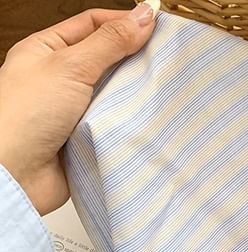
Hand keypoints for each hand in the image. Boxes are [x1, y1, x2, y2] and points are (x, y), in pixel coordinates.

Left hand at [0, 2, 158, 213]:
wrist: (17, 174)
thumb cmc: (25, 115)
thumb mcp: (70, 66)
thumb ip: (109, 43)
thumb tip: (142, 16)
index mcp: (47, 50)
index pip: (93, 25)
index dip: (124, 23)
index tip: (158, 27)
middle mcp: (61, 78)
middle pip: (107, 60)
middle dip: (134, 60)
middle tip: (165, 60)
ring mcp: (75, 110)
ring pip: (114, 95)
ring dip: (134, 94)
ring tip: (162, 90)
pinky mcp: (87, 139)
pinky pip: (116, 125)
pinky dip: (130, 123)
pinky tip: (149, 119)